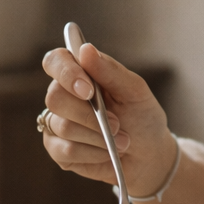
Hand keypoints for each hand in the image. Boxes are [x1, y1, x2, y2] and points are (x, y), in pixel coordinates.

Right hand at [40, 43, 175, 196]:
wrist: (149, 155)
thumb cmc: (142, 117)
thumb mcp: (135, 91)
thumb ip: (110, 71)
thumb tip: (86, 49)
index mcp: (80, 73)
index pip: (55, 61)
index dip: (66, 73)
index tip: (88, 90)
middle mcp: (63, 95)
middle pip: (55, 98)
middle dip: (89, 115)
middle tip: (117, 124)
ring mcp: (56, 123)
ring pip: (63, 127)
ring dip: (98, 137)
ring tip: (122, 141)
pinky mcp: (57, 150)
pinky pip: (66, 151)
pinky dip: (93, 153)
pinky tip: (108, 153)